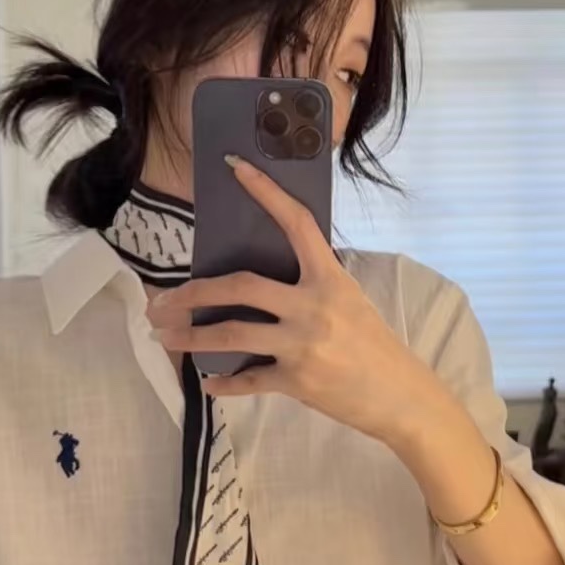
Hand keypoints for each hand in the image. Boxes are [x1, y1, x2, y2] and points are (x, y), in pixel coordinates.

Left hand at [147, 155, 444, 445]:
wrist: (401, 397)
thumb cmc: (376, 346)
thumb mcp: (350, 302)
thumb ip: (313, 287)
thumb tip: (265, 282)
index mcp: (330, 278)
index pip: (296, 224)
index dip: (266, 192)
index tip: (236, 167)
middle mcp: (313, 306)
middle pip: (240, 287)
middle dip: (194, 291)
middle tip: (163, 299)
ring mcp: (302, 345)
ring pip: (232, 334)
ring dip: (191, 337)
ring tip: (165, 336)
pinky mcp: (296, 381)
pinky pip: (247, 379)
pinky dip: (222, 382)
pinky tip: (207, 382)